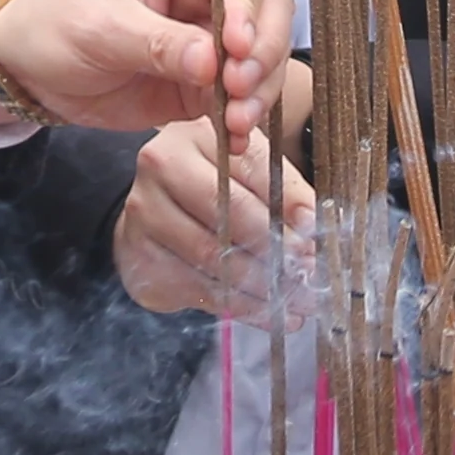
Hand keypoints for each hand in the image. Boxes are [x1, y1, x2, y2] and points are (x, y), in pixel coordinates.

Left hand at [0, 0, 292, 143]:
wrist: (28, 69)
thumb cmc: (53, 24)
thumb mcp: (98, 27)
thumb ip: (157, 42)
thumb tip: (212, 62)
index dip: (248, 3)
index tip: (237, 46)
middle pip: (267, 6)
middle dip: (263, 49)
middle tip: (241, 88)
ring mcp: (210, 35)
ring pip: (264, 53)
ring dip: (260, 88)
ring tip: (235, 122)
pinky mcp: (206, 79)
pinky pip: (241, 95)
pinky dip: (244, 117)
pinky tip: (234, 140)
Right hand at [114, 117, 318, 318]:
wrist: (158, 211)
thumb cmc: (213, 183)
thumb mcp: (248, 170)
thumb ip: (283, 189)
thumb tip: (312, 220)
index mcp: (188, 141)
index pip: (245, 177)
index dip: (284, 208)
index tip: (313, 236)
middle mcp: (156, 176)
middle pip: (225, 220)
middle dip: (274, 251)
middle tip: (308, 274)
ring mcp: (142, 220)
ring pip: (213, 260)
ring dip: (262, 286)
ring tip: (298, 300)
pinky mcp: (141, 261)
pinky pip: (199, 290)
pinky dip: (240, 306)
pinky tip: (269, 313)